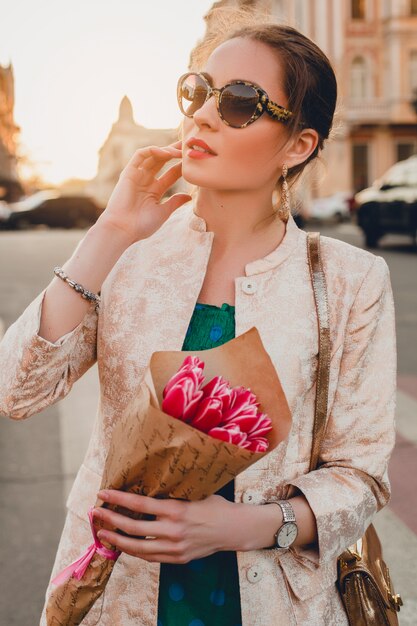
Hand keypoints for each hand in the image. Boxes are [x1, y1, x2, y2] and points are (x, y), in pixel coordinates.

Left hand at [92, 489, 247, 563]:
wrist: (232, 528)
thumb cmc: (213, 505)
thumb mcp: (192, 493)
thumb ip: (170, 495)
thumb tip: (146, 486)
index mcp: (175, 509)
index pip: (139, 503)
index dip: (118, 499)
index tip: (103, 494)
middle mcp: (172, 530)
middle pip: (133, 528)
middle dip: (111, 520)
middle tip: (97, 513)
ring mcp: (174, 547)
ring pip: (137, 548)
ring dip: (117, 541)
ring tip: (103, 534)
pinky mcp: (177, 558)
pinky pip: (150, 557)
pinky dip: (135, 551)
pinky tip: (125, 545)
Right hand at [96, 140, 191, 242]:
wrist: (123, 229)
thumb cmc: (141, 225)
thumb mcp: (163, 212)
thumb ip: (175, 202)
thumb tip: (189, 196)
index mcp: (155, 190)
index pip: (171, 173)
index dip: (182, 166)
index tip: (194, 162)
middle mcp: (146, 180)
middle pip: (163, 161)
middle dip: (175, 152)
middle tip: (189, 146)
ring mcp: (137, 175)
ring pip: (153, 155)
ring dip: (167, 150)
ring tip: (180, 151)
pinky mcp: (128, 172)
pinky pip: (140, 155)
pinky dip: (152, 150)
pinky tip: (165, 153)